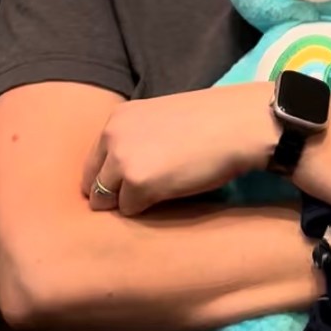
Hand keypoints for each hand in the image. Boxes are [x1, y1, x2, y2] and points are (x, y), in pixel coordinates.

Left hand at [80, 83, 277, 214]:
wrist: (238, 124)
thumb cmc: (210, 121)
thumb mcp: (160, 121)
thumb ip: (136, 140)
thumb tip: (124, 173)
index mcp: (117, 119)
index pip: (94, 162)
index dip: (111, 178)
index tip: (131, 185)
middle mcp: (112, 137)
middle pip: (93, 184)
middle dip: (113, 195)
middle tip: (143, 197)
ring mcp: (122, 161)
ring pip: (107, 201)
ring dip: (129, 204)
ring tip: (157, 199)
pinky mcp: (138, 184)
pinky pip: (130, 211)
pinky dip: (147, 210)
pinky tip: (170, 198)